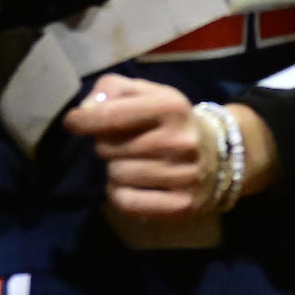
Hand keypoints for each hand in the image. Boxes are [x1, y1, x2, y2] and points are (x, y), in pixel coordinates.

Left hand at [64, 76, 217, 218]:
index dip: (83, 119)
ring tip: (133, 163)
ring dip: (114, 169)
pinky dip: (119, 194)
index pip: (111, 114)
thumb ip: (113, 89)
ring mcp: (183, 176)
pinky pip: (126, 202)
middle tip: (123, 143)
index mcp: (170, 107)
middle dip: (105, 144)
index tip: (73, 122)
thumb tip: (85, 108)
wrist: (221, 155)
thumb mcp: (149, 93)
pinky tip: (133, 184)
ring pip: (115, 175)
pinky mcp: (182, 206)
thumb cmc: (172, 121)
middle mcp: (179, 141)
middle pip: (107, 147)